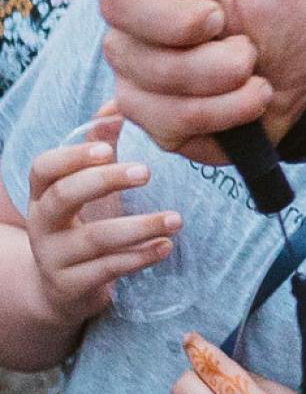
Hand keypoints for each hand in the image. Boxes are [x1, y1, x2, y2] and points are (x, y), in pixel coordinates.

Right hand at [23, 112, 178, 325]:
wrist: (62, 288)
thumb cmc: (83, 223)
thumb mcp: (87, 186)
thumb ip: (100, 146)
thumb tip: (118, 104)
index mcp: (43, 193)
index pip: (43, 168)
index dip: (72, 156)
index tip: (110, 148)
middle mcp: (42, 223)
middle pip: (64, 196)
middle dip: (106, 181)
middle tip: (148, 172)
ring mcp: (53, 257)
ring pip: (94, 239)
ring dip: (139, 227)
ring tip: (176, 219)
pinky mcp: (71, 285)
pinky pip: (107, 270)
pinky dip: (140, 258)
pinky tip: (166, 246)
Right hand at [77, 0, 305, 163]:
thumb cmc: (289, 7)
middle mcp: (137, 15)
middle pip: (118, 9)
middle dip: (181, 22)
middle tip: (225, 22)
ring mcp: (138, 67)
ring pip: (149, 72)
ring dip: (221, 71)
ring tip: (253, 64)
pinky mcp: (153, 115)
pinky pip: (169, 117)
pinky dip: (226, 109)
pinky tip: (251, 96)